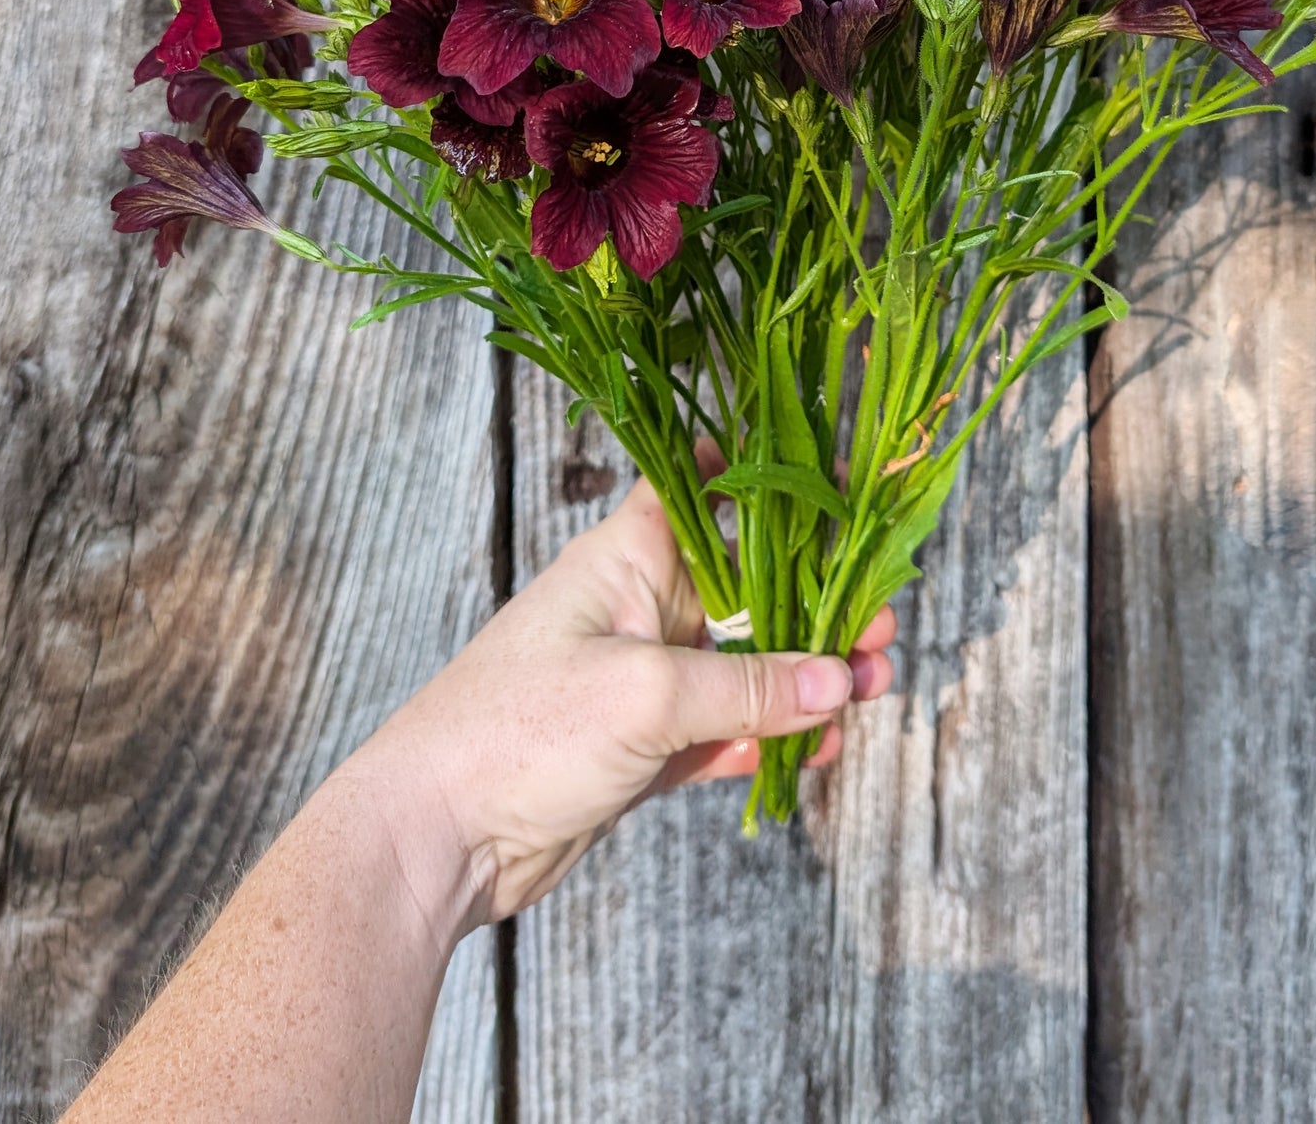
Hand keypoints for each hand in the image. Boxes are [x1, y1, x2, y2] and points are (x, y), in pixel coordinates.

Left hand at [343, 474, 896, 940]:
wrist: (434, 837)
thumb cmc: (517, 732)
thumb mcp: (645, 696)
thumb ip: (748, 687)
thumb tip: (836, 679)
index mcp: (627, 558)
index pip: (705, 488)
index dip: (769, 479)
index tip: (842, 482)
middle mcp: (640, 608)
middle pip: (750, 587)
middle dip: (819, 603)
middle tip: (881, 630)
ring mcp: (643, 680)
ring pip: (747, 665)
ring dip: (808, 679)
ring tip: (868, 695)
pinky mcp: (644, 748)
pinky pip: (727, 731)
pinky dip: (772, 739)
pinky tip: (816, 750)